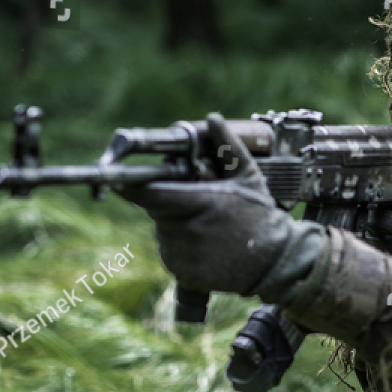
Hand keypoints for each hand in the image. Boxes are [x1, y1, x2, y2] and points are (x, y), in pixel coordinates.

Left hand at [117, 113, 300, 296]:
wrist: (273, 261)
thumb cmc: (260, 215)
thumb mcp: (248, 175)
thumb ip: (226, 146)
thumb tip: (212, 118)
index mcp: (199, 203)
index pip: (151, 193)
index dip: (131, 187)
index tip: (118, 180)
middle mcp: (186, 230)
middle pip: (157, 210)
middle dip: (168, 203)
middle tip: (194, 202)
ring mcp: (183, 254)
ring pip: (162, 231)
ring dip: (175, 225)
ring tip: (205, 227)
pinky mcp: (182, 273)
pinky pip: (171, 253)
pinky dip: (181, 247)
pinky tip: (205, 245)